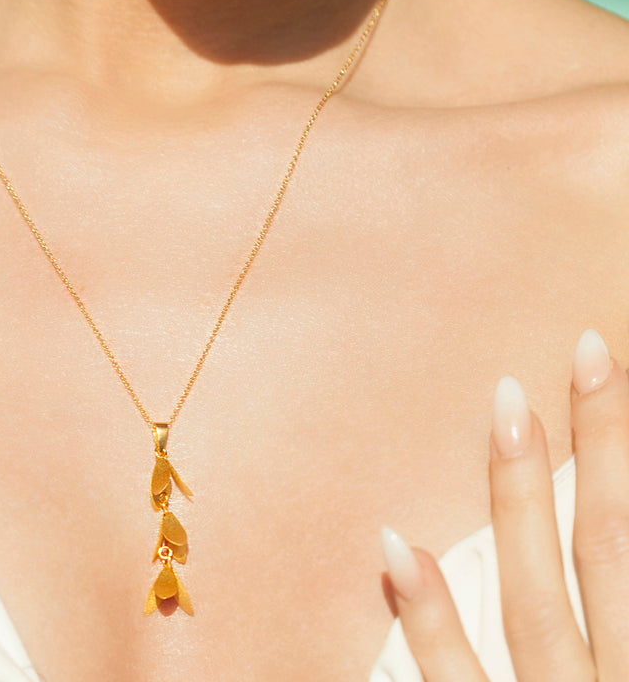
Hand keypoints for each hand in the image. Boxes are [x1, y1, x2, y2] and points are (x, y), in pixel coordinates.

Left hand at [380, 327, 625, 680]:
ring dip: (521, 499)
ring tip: (510, 405)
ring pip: (537, 601)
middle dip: (602, 448)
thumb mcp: (625, 660)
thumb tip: (599, 506)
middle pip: (606, 549)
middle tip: (586, 350)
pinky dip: (429, 619)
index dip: (624, 448)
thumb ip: (613, 602)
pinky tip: (396, 545)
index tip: (606, 363)